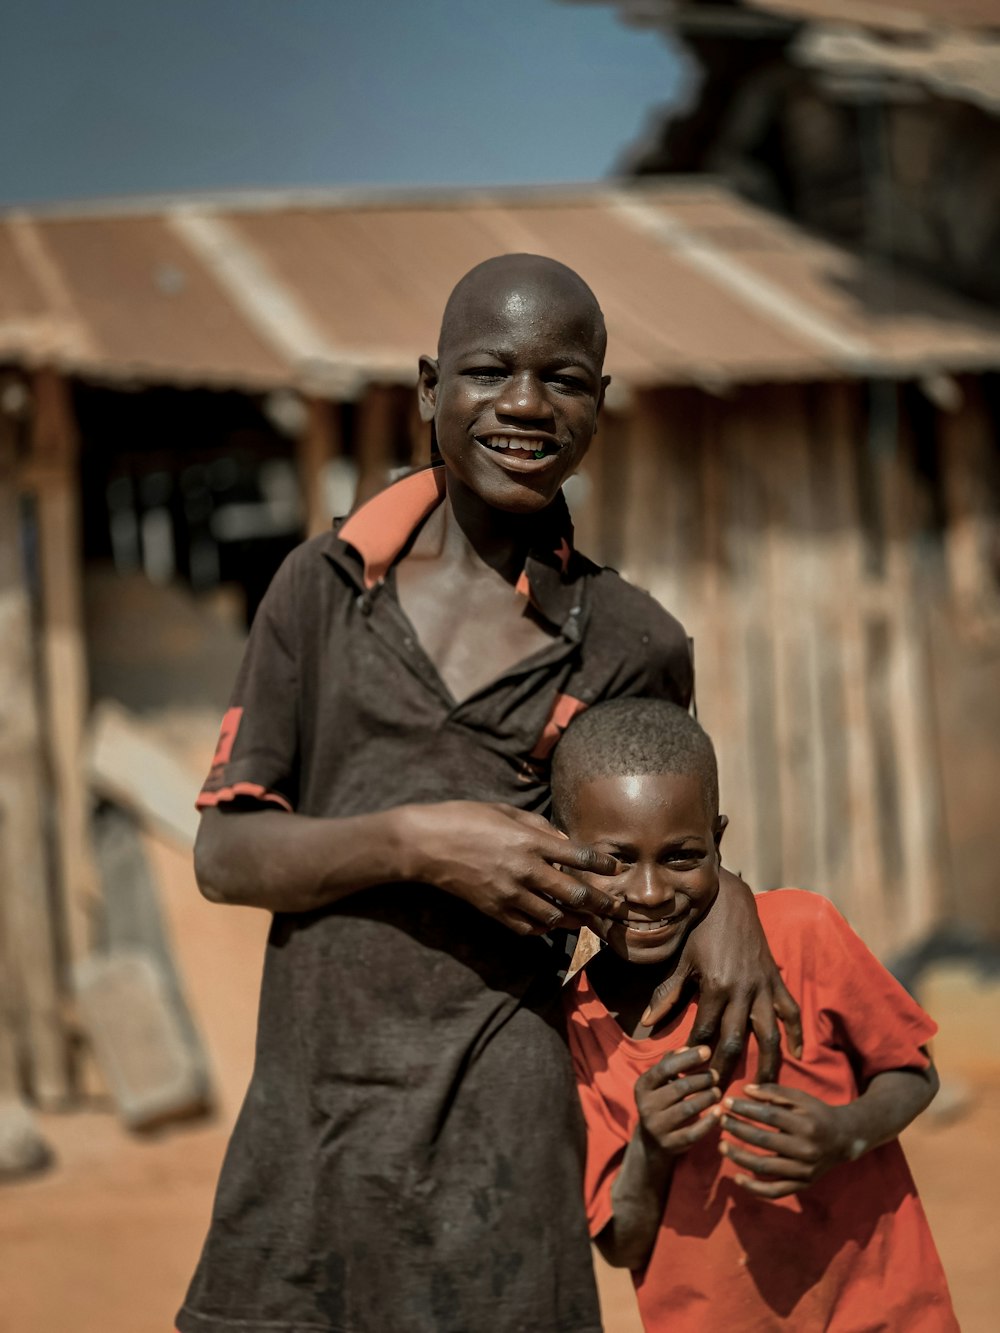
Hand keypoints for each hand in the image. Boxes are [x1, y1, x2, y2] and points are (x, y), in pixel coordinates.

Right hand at [402, 800, 623, 934]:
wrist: (426, 845)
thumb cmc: (465, 818)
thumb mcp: (505, 811)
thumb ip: (539, 826)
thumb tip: (564, 840)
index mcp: (529, 842)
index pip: (579, 857)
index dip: (603, 866)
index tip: (617, 870)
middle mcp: (525, 870)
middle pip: (576, 893)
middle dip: (602, 903)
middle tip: (619, 910)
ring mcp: (509, 894)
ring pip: (555, 916)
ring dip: (576, 919)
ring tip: (590, 920)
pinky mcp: (494, 910)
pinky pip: (528, 927)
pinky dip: (543, 927)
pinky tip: (550, 923)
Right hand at [635, 1046, 720, 1156]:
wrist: (651, 1142)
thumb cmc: (662, 1102)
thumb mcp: (660, 1082)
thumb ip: (671, 1063)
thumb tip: (688, 1047)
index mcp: (643, 1086)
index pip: (665, 1068)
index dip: (688, 1058)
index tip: (707, 1050)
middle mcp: (646, 1106)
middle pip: (680, 1088)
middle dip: (702, 1079)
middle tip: (716, 1075)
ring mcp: (657, 1127)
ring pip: (688, 1109)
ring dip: (707, 1097)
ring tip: (717, 1091)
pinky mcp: (670, 1144)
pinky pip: (693, 1132)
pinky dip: (709, 1122)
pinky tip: (719, 1112)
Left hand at [641, 870, 802, 1083]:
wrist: (729, 902)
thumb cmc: (700, 929)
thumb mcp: (682, 960)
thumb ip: (668, 993)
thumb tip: (648, 1023)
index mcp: (716, 986)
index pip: (704, 1032)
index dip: (695, 1057)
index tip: (689, 1077)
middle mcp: (743, 990)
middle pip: (736, 1041)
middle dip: (726, 1069)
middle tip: (720, 1095)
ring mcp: (763, 986)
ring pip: (769, 1035)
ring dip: (768, 1064)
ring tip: (765, 1090)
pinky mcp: (775, 980)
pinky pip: (790, 1012)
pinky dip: (797, 1033)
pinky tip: (799, 1054)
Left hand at [718, 1084, 853, 1197]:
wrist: (844, 1139)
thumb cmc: (817, 1114)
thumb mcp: (800, 1098)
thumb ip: (774, 1091)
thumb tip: (745, 1089)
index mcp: (806, 1124)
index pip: (769, 1115)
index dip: (745, 1108)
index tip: (726, 1102)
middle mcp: (806, 1149)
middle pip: (763, 1140)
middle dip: (737, 1129)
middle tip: (720, 1120)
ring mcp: (804, 1170)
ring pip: (764, 1167)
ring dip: (739, 1157)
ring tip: (721, 1146)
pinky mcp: (802, 1185)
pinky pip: (775, 1191)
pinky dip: (754, 1189)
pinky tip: (737, 1178)